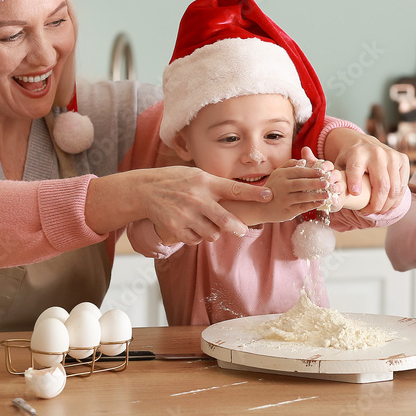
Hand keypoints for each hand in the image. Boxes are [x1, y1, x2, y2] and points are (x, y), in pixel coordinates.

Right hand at [143, 166, 272, 245]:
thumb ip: (216, 185)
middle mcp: (197, 199)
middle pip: (224, 219)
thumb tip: (241, 194)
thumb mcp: (197, 175)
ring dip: (214, 232)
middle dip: (237, 227)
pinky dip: (198, 237)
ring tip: (208, 224)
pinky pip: (196, 240)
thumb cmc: (176, 181)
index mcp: (205, 183)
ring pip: (211, 234)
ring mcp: (186, 215)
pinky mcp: (175, 228)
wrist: (146, 190)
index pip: (234, 189)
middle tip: (241, 229)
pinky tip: (192, 227)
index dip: (254, 193)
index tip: (269, 195)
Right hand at [258, 153, 332, 222]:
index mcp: (281, 175)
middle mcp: (282, 187)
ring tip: (327, 194)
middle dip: (315, 183)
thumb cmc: (274, 187)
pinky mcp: (287, 211)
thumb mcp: (278, 173)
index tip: (322, 172)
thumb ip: (289, 165)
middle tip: (327, 182)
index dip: (311, 171)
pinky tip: (320, 202)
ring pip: (302, 197)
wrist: (262, 206)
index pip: (298, 171)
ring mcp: (284, 200)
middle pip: (300, 184)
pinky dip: (312, 205)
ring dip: (316, 195)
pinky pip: (302, 207)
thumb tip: (303, 161)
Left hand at [324, 128, 408, 214]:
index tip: (355, 194)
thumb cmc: (350, 160)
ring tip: (377, 211)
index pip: (356, 168)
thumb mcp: (339, 165)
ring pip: (394, 187)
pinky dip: (396, 199)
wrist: (364, 144)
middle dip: (376, 204)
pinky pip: (403, 185)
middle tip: (367, 212)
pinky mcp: (403, 159)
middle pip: (381, 184)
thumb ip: (335, 179)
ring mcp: (392, 155)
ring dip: (387, 205)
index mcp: (357, 153)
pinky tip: (387, 205)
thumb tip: (332, 193)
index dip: (355, 181)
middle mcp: (376, 152)